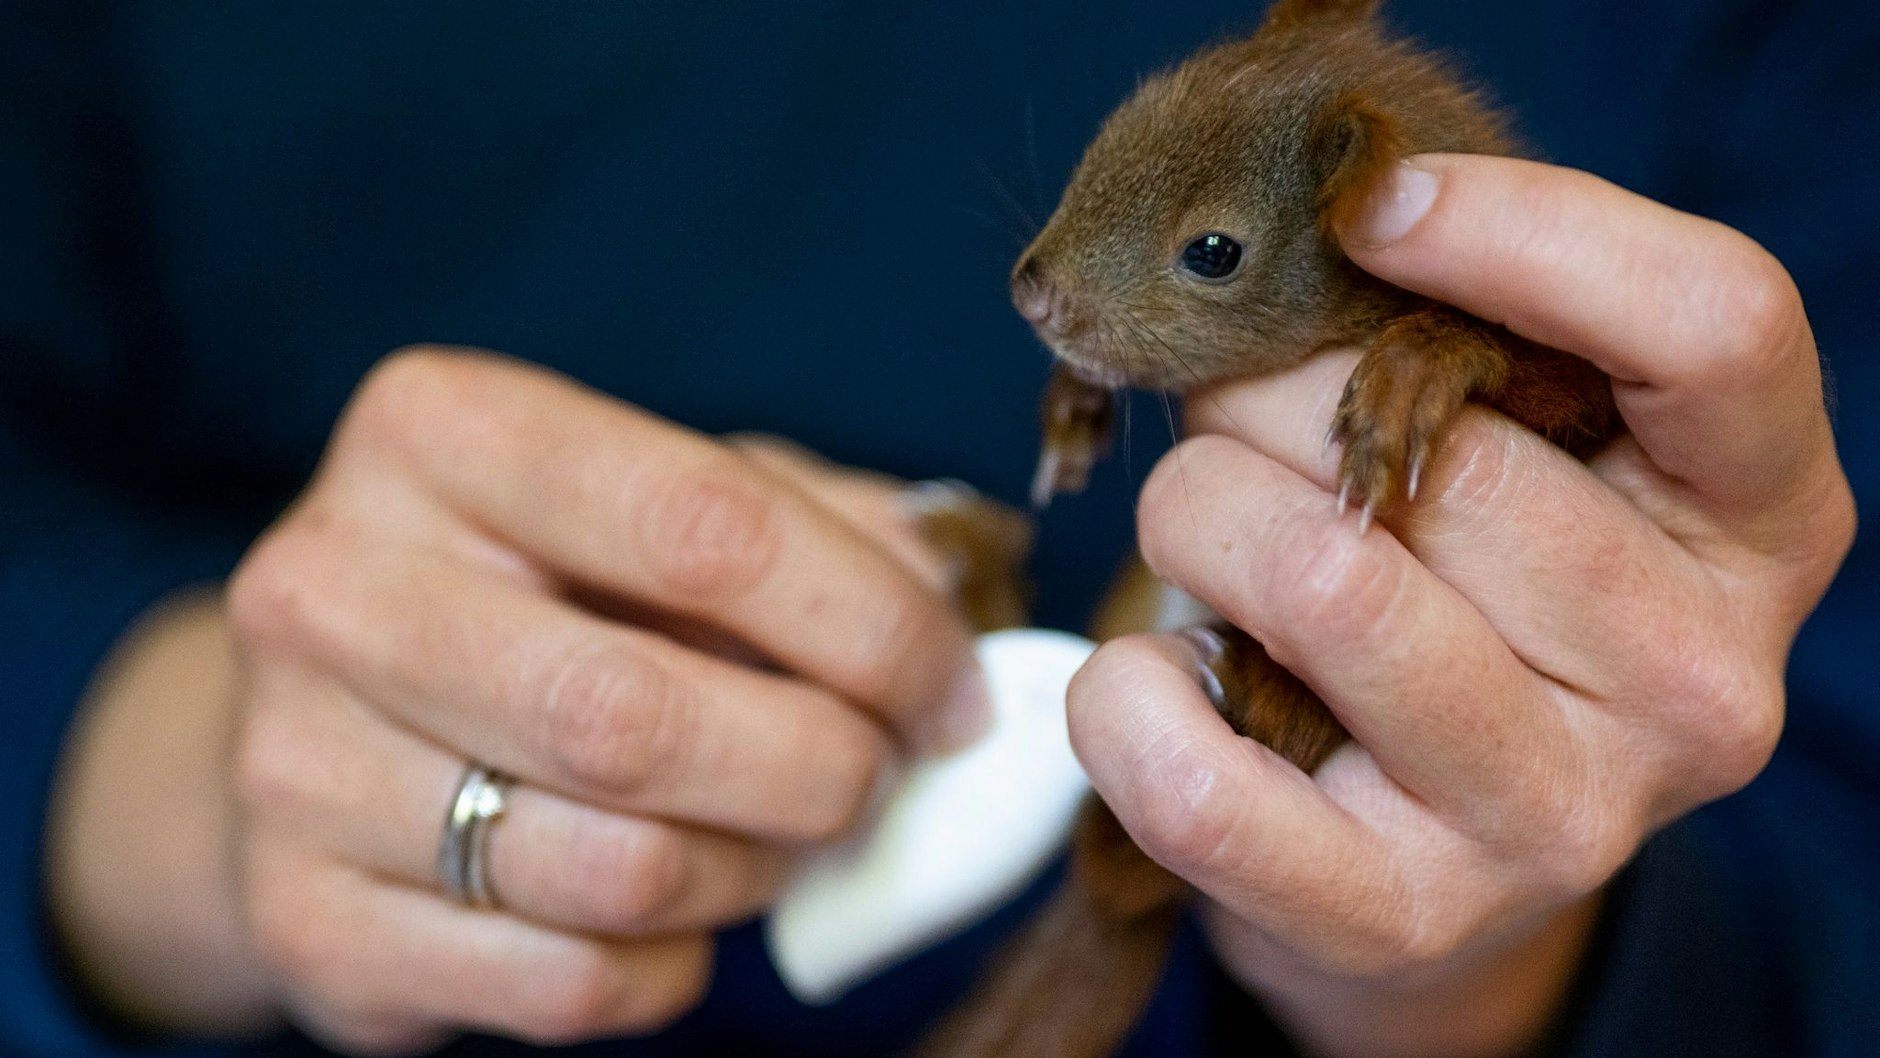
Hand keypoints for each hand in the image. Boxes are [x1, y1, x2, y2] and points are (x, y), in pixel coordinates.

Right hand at [47, 349, 988, 1051]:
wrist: (334, 712)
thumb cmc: (550, 587)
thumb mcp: (674, 502)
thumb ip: (823, 531)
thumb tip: (952, 612)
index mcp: (441, 430)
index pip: (704, 527)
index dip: (872, 627)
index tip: (950, 692)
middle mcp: (334, 585)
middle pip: (635, 716)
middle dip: (819, 769)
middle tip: (875, 777)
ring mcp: (294, 763)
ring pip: (610, 870)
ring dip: (750, 872)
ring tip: (774, 834)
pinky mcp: (306, 917)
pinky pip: (565, 983)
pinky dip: (671, 965)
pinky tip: (673, 910)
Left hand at [1066, 157, 1855, 1057]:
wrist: (1420, 863)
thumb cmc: (1461, 602)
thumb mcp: (1523, 459)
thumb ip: (1461, 353)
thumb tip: (1277, 276)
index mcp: (1760, 523)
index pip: (1714, 328)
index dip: (1526, 232)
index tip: (1369, 211)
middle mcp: (1694, 680)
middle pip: (1446, 458)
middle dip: (1266, 404)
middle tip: (1230, 426)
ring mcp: (1560, 815)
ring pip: (1323, 581)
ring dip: (1197, 522)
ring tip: (1204, 546)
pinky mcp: (1403, 916)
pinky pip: (1199, 776)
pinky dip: (1122, 694)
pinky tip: (1155, 675)